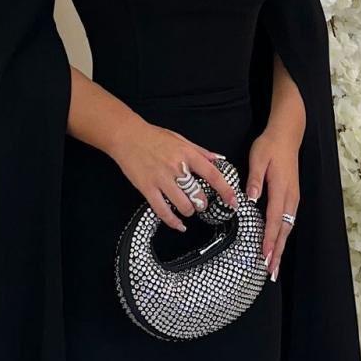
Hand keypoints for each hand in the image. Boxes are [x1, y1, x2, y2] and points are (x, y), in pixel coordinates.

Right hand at [107, 119, 238, 232]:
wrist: (127, 136)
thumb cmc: (154, 136)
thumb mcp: (180, 139)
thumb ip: (200, 151)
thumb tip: (218, 159)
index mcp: (187, 154)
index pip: (212, 175)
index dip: (225, 190)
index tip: (233, 201)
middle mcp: (176, 167)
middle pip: (198, 195)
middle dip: (202, 203)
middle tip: (201, 203)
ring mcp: (161, 179)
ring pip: (183, 205)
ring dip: (189, 211)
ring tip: (188, 209)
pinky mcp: (147, 188)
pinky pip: (162, 210)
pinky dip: (172, 221)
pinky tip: (178, 225)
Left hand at [245, 131, 299, 281]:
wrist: (287, 135)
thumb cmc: (270, 146)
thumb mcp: (258, 158)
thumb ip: (255, 179)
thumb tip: (251, 198)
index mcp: (280, 189)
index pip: (274, 219)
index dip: (269, 239)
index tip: (264, 256)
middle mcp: (290, 197)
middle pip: (284, 230)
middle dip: (277, 252)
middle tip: (270, 272)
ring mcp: (293, 198)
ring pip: (288, 227)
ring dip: (281, 247)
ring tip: (274, 266)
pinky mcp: (292, 196)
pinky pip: (288, 221)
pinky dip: (283, 236)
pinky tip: (278, 245)